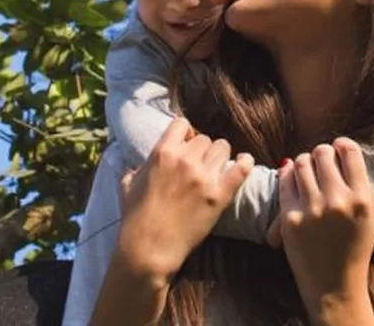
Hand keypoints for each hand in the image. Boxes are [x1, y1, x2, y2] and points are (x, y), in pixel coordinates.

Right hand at [114, 117, 253, 284]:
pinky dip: (245, 162)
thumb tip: (137, 164)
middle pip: (205, 138)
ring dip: (219, 157)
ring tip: (215, 168)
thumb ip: (136, 168)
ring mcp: (204, 177)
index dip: (185, 133)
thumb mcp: (128, 185)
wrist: (149, 249)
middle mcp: (185, 160)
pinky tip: (244, 161)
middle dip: (202, 149)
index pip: (182, 124)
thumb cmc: (135, 219)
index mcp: (162, 153)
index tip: (186, 143)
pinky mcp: (220, 195)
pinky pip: (242, 168)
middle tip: (199, 164)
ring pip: (223, 148)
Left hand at [278, 138, 373, 322]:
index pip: (349, 150)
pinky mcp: (290, 218)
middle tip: (321, 161)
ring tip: (307, 171)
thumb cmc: (355, 249)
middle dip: (321, 153)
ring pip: (301, 162)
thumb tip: (342, 154)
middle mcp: (338, 200)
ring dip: (304, 162)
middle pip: (322, 153)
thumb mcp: (371, 216)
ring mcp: (312, 209)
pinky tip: (293, 178)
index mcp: (362, 198)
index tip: (338, 148)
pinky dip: (289, 175)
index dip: (341, 144)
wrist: (334, 286)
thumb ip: (360, 185)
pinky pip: (285, 181)